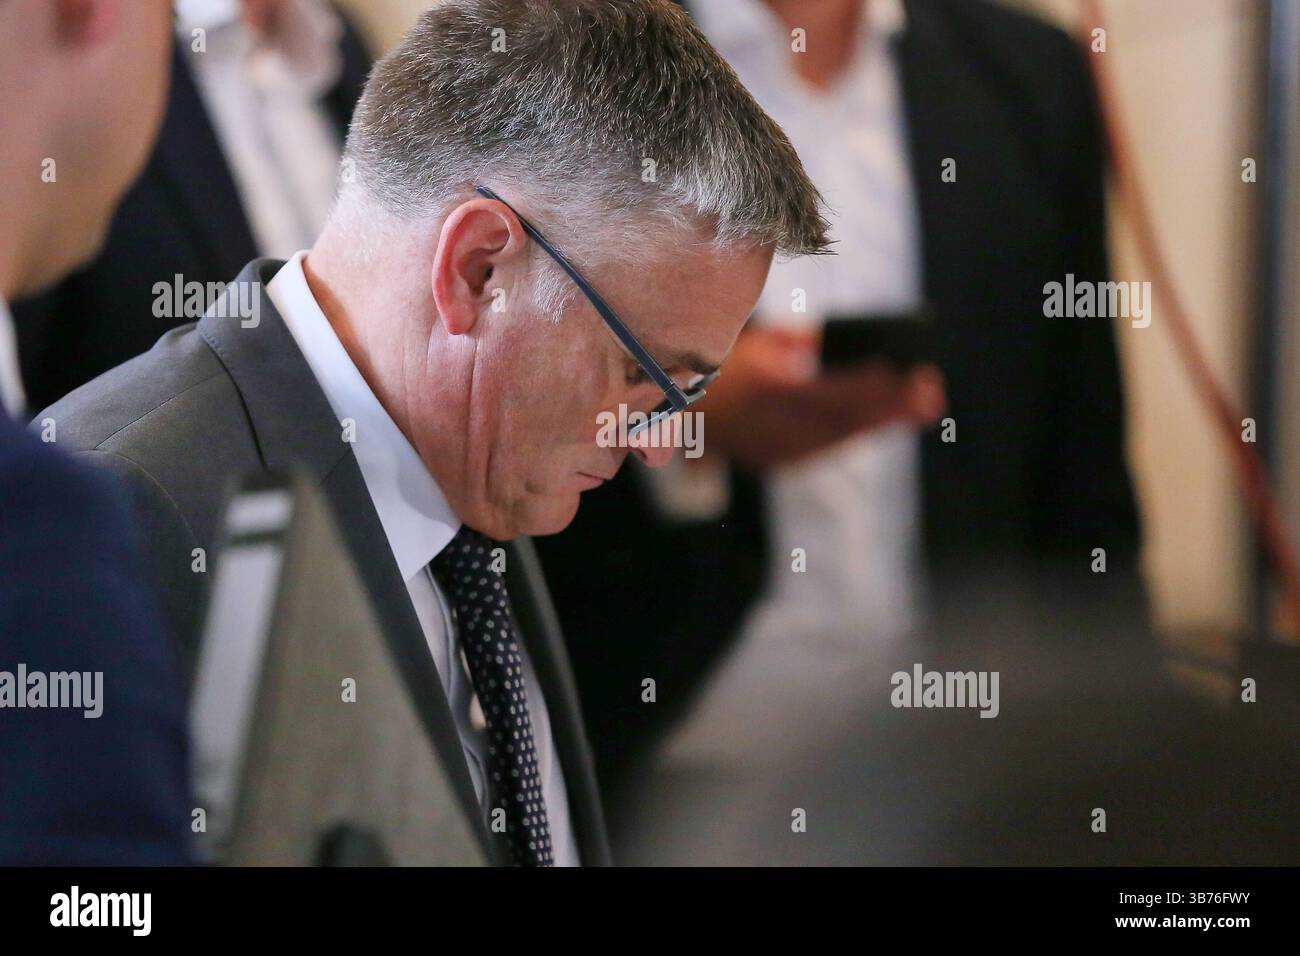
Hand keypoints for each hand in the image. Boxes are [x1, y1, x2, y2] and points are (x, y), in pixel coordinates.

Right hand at [698, 326, 945, 468]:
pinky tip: (886, 418)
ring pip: (839, 437)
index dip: (867, 386)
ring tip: (921, 405)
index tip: (903, 373)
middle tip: (928, 393)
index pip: (826, 390)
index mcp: (761, 389)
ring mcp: (772, 449)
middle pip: (841, 419)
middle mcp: (769, 425)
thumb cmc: (720, 362)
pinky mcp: (776, 461)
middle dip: (888, 406)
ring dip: (881, 421)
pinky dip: (857, 430)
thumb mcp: (754, 340)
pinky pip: (826, 446)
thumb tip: (836, 346)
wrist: (676, 410)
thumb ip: (796, 342)